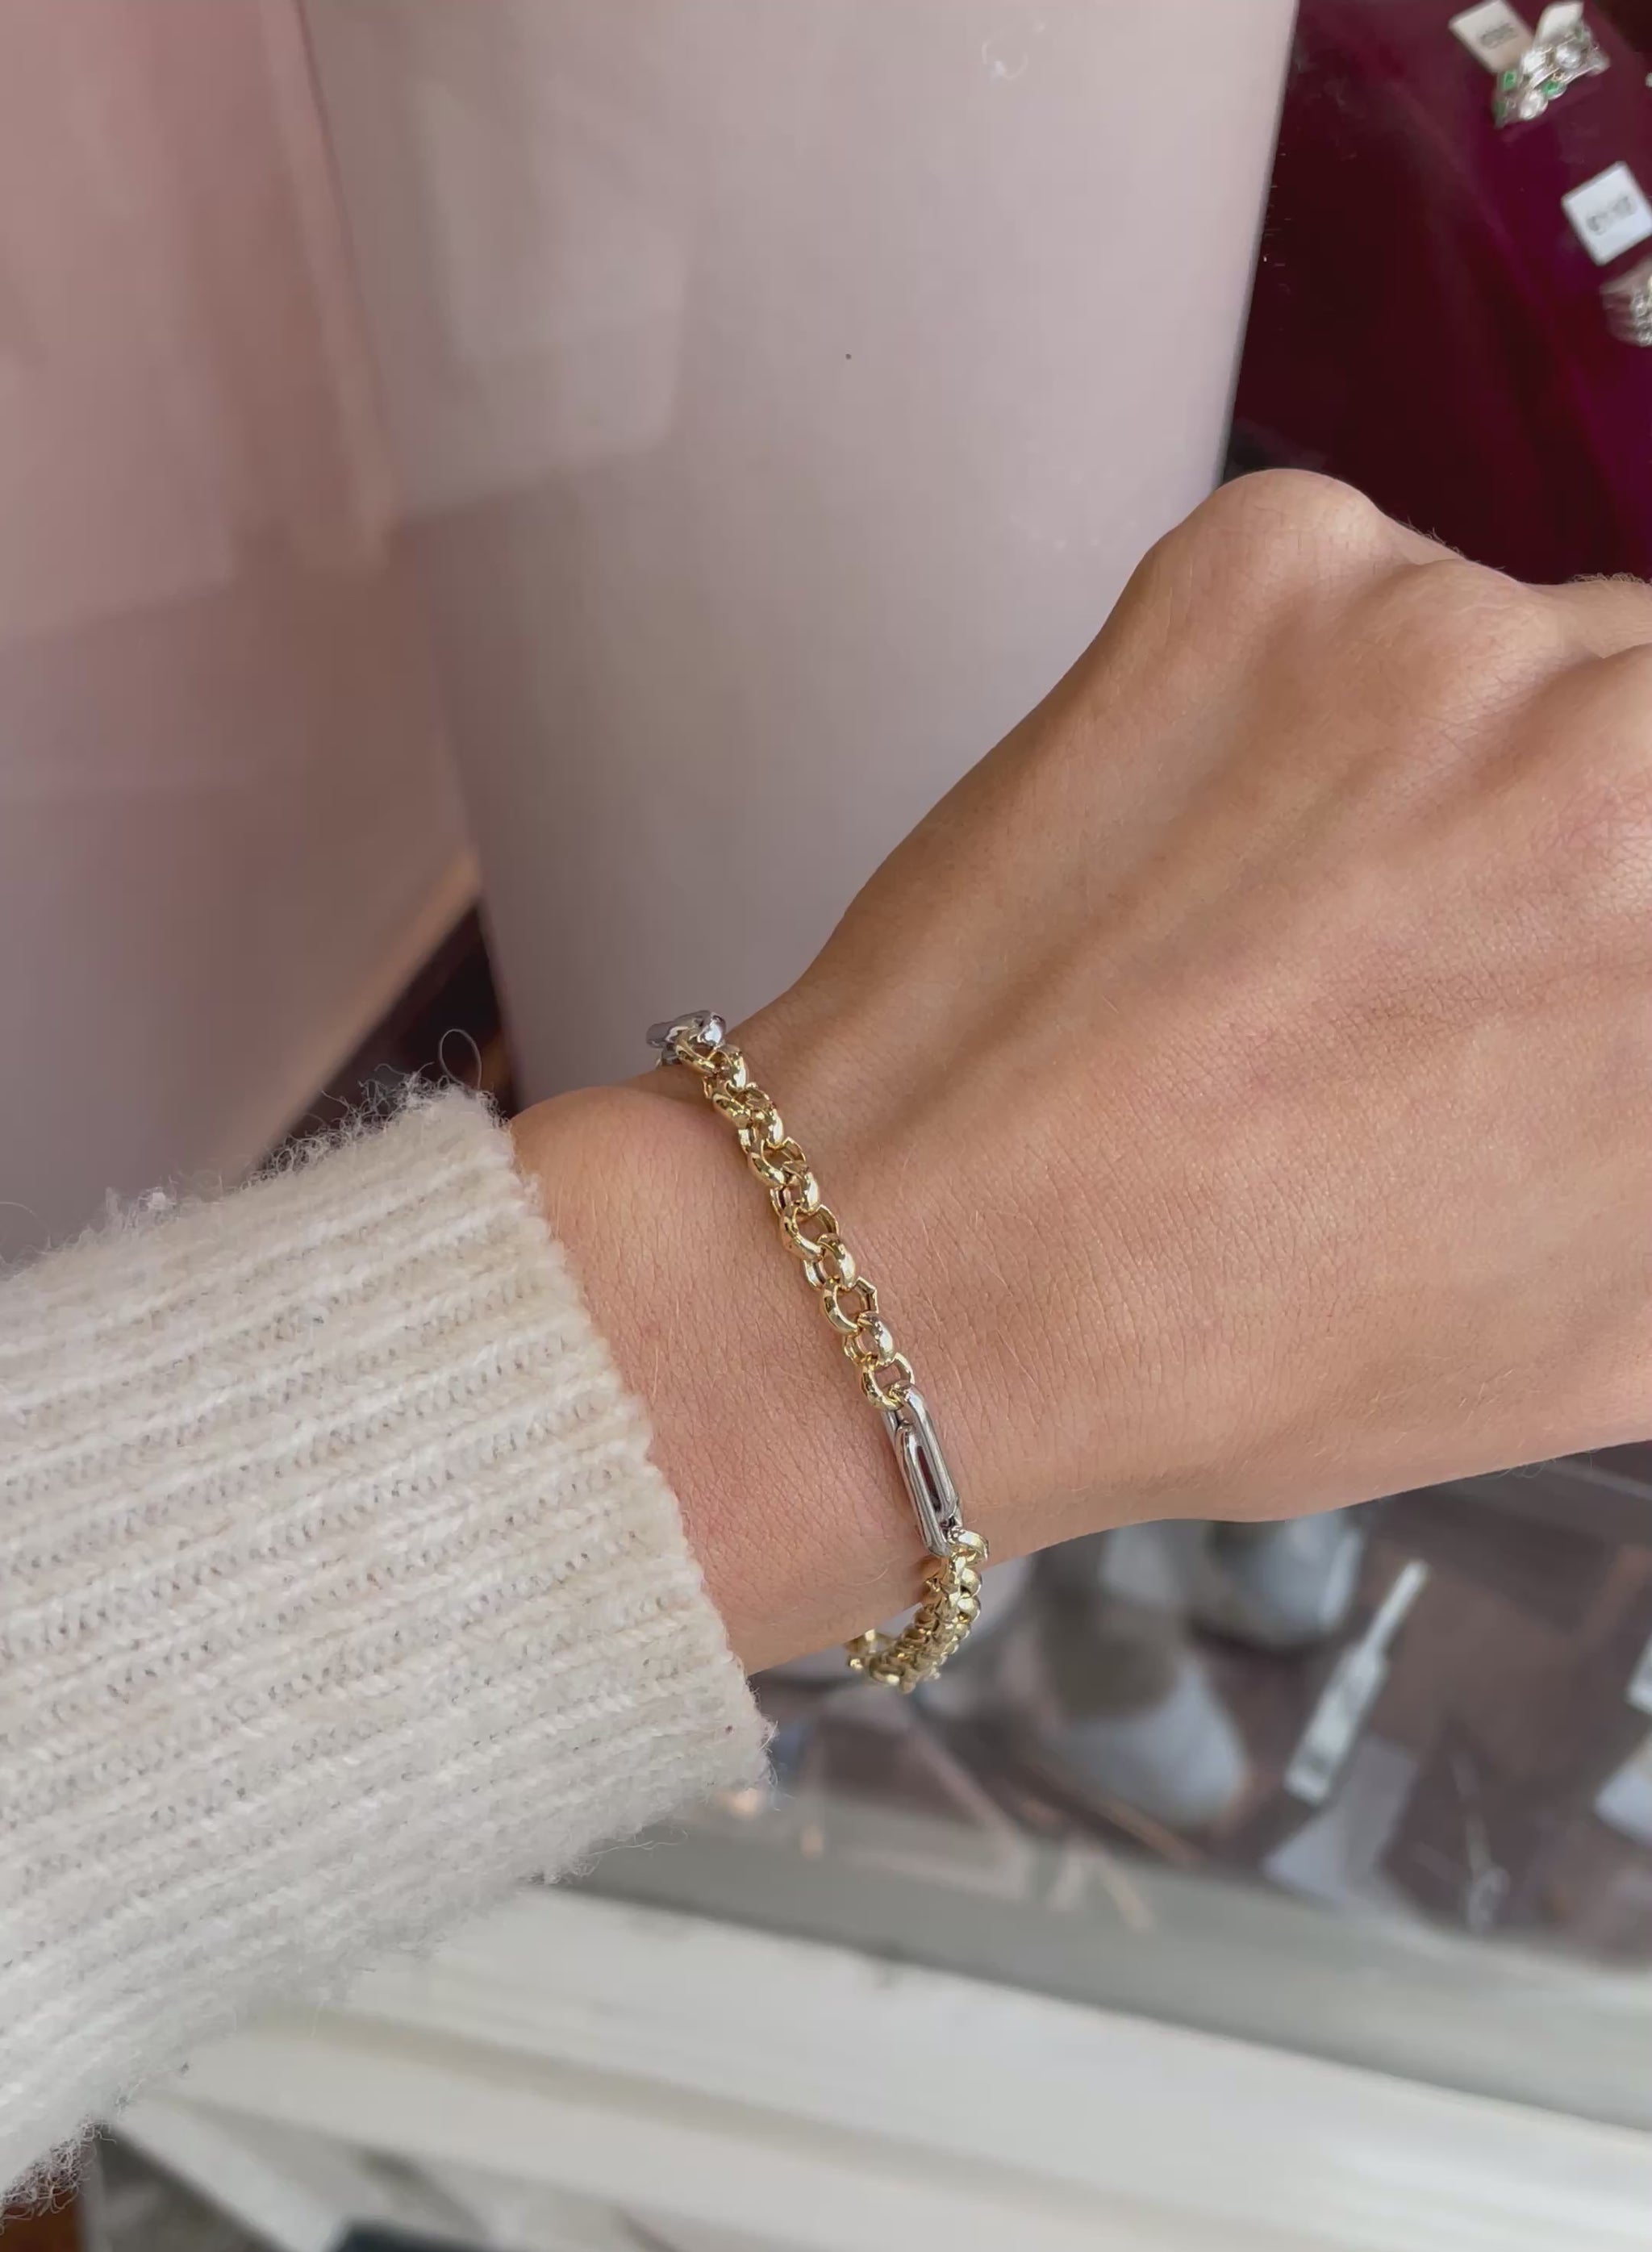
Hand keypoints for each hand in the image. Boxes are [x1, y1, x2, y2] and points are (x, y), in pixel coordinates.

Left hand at [517, 472, 1651, 1668]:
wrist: (920, 1274)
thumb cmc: (1256, 1344)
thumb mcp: (1613, 1332)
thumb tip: (1635, 1033)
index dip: (1618, 947)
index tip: (1572, 979)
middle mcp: (1621, 737)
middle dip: (1599, 838)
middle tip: (1456, 973)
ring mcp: (1437, 625)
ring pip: (1530, 650)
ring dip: (1470, 764)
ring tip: (1316, 941)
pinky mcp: (1264, 566)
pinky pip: (1370, 592)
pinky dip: (1324, 698)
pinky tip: (1227, 862)